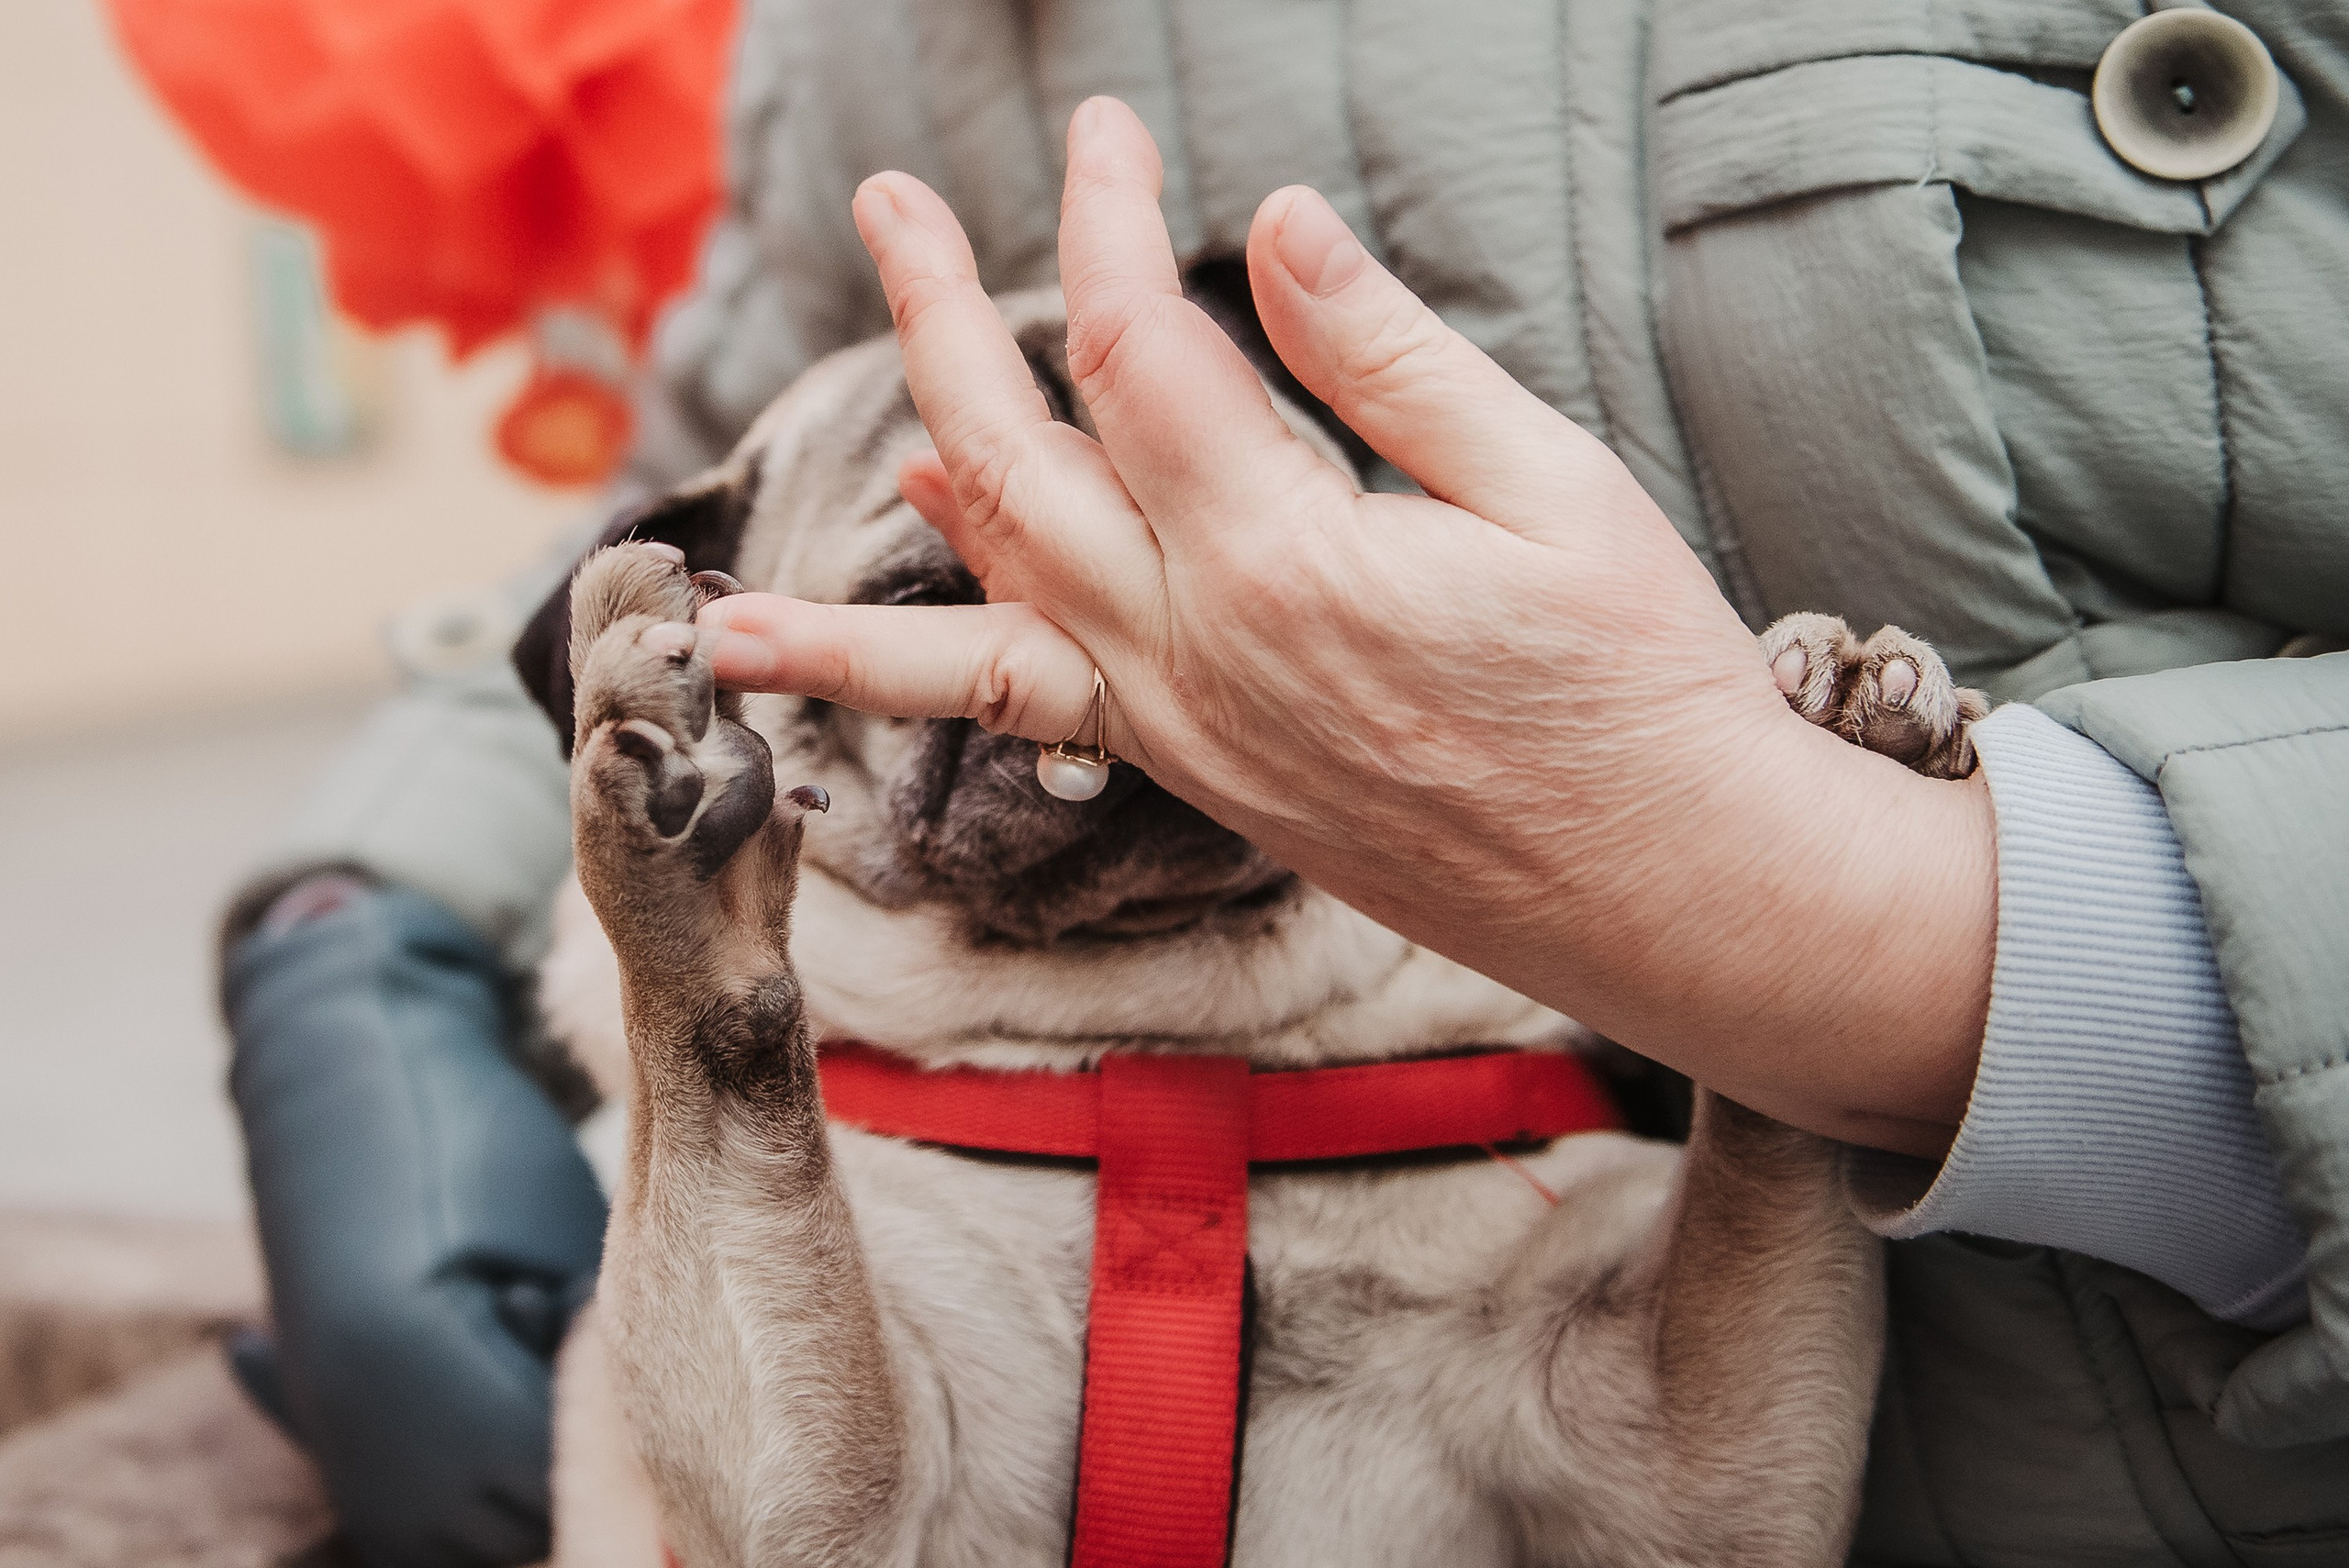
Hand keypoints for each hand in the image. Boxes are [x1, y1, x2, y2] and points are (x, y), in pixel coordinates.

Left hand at [702, 97, 1993, 1153]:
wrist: (1674, 896)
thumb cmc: (1642, 692)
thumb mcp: (1552, 490)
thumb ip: (1388, 361)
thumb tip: (1272, 229)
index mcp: (1284, 565)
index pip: (1134, 349)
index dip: (1103, 220)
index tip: (1107, 133)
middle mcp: (1198, 662)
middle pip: (1013, 466)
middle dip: (934, 322)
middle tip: (885, 209)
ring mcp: (1188, 737)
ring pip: (985, 619)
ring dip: (856, 577)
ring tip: (724, 573)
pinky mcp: (1207, 782)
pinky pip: (1045, 695)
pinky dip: (967, 624)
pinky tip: (939, 544)